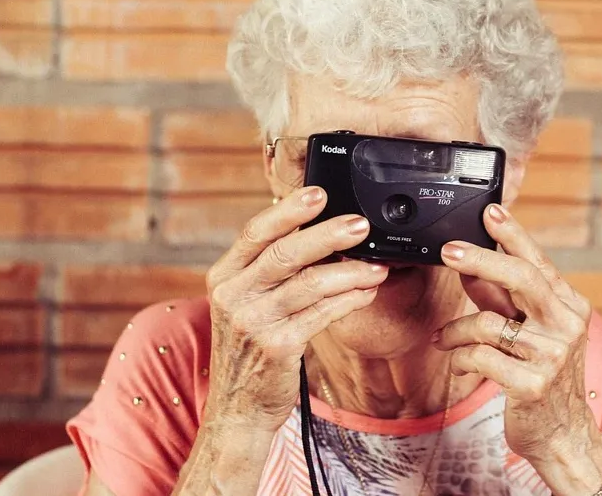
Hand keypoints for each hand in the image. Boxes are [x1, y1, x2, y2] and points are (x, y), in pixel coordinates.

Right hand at [203, 186, 388, 433]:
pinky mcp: (278, 347)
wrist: (238, 408)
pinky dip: (350, 299)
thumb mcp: (246, 304)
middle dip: (328, 234)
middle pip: (286, 253)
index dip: (288, 211)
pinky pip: (324, 314)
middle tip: (361, 224)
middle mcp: (234, 296)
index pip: (255, 232)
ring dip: (351, 271)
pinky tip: (367, 291)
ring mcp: (254, 322)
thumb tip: (318, 232)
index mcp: (224, 277)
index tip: (318, 193)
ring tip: (377, 265)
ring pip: (311, 284)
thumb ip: (270, 271)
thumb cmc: (250, 349)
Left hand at [432, 203, 601, 494]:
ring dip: (455, 331)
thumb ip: (502, 299)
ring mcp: (553, 355)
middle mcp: (567, 326)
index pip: (538, 262)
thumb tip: (470, 266)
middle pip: (520, 278)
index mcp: (569, 307)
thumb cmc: (542, 377)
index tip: (489, 211)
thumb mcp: (529, 332)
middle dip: (480, 259)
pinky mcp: (533, 384)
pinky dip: (459, 358)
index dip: (513, 234)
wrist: (563, 434)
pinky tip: (457, 363)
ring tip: (443, 339)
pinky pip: (479, 357)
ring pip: (488, 322)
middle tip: (447, 251)